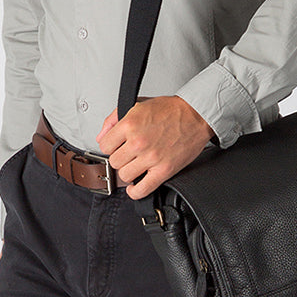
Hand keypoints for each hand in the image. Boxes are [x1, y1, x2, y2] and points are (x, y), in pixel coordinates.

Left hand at [97, 95, 215, 199]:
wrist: (195, 115)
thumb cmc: (170, 110)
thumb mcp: (137, 105)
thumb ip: (113, 119)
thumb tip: (101, 136)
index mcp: (130, 124)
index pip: (104, 145)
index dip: (111, 146)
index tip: (117, 147)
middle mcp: (138, 142)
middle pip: (114, 162)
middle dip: (121, 158)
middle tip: (129, 154)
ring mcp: (151, 158)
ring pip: (124, 176)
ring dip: (129, 172)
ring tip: (136, 165)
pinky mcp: (163, 170)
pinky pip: (141, 190)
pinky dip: (135, 191)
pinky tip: (135, 186)